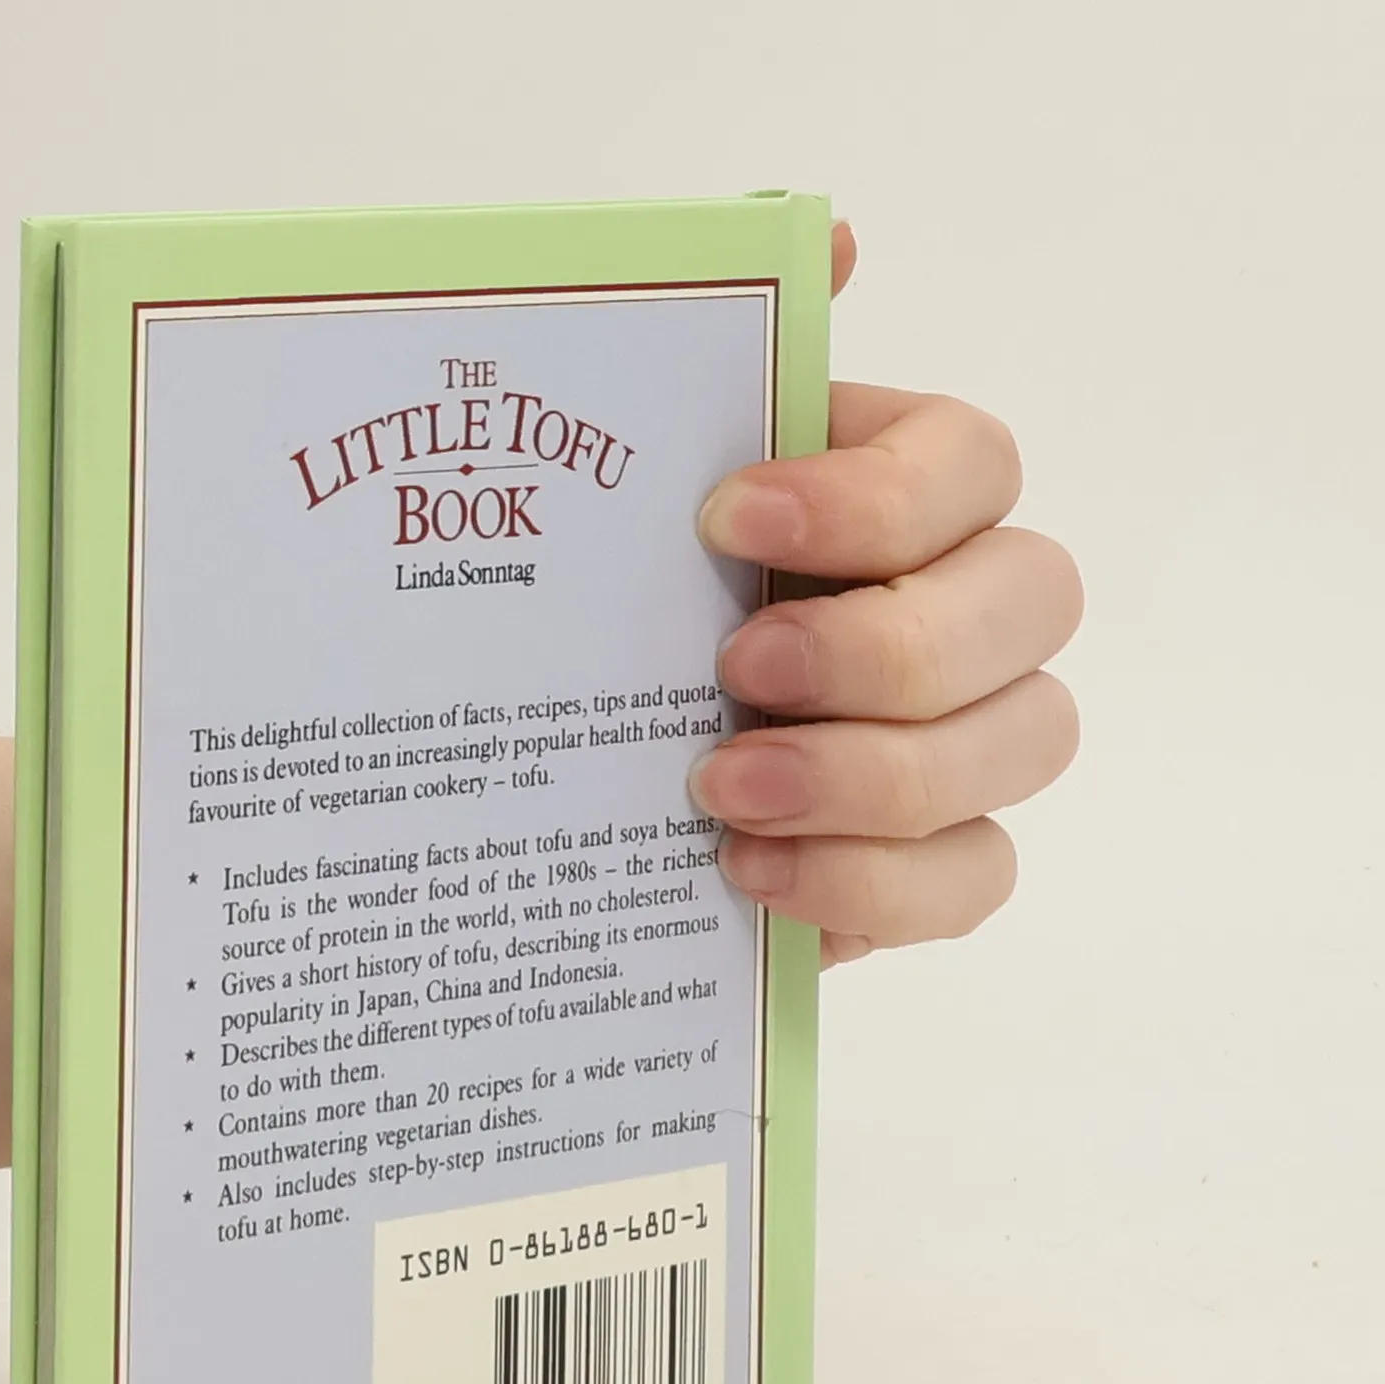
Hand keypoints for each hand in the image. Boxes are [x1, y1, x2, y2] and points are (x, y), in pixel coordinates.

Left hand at [690, 224, 1081, 965]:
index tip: (724, 518)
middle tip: (740, 671)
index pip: (970, 464)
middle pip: (1032, 602)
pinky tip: (751, 872)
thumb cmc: (652, 601)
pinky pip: (975, 879)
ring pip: (1026, 745)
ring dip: (876, 778)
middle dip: (885, 645)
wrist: (610, 756)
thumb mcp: (659, 488)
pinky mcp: (943, 857)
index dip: (867, 494)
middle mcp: (976, 605)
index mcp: (915, 492)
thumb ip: (734, 371)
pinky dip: (871, 886)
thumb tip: (820, 238)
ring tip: (722, 792)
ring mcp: (977, 736)